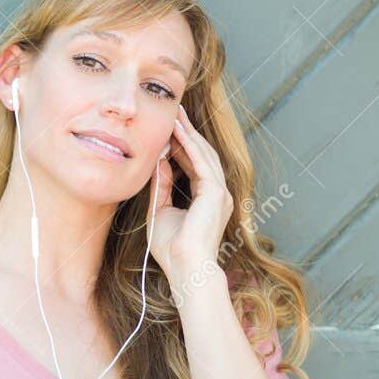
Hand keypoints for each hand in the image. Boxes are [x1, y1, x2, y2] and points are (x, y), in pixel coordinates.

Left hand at [150, 104, 232, 283]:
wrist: (184, 267)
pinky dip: (189, 145)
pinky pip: (201, 162)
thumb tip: (158, 161)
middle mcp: (217, 192)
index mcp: (206, 198)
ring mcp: (219, 192)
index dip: (181, 146)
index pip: (193, 164)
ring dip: (188, 134)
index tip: (168, 130)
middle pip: (201, 154)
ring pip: (203, 154)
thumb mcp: (160, 210)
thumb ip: (161, 186)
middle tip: (175, 112)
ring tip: (175, 114)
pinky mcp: (215, 192)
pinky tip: (178, 131)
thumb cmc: (171, 248)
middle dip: (187, 133)